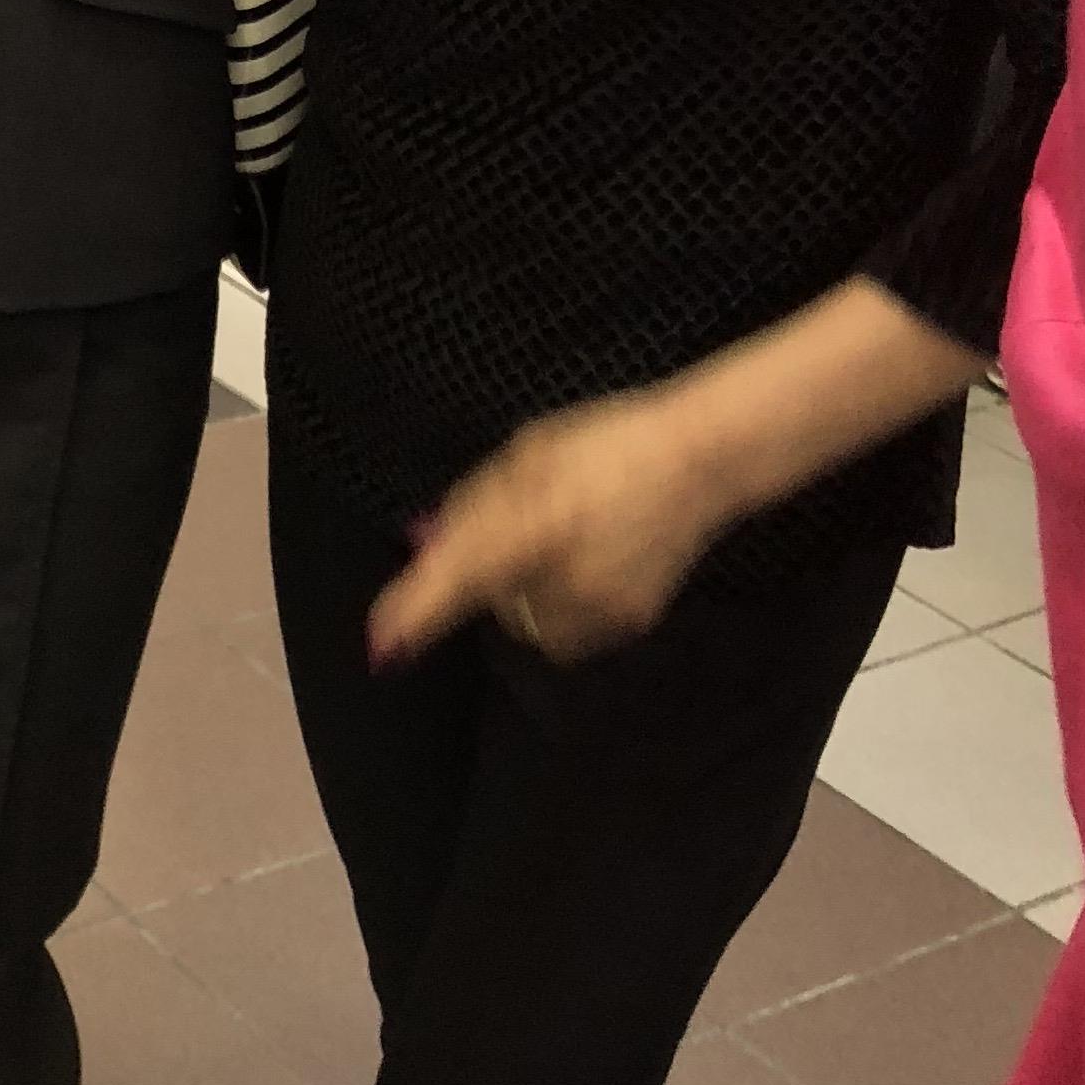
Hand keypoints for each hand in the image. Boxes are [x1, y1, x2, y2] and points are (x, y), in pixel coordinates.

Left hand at [369, 387, 733, 665]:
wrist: (702, 462)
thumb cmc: (608, 442)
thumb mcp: (530, 452)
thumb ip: (476, 502)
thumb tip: (428, 545)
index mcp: (542, 521)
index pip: (467, 575)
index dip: (422, 609)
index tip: (382, 642)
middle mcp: (572, 576)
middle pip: (494, 600)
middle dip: (491, 574)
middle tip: (523, 526)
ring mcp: (603, 608)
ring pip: (528, 620)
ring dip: (524, 590)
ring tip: (563, 538)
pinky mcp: (628, 624)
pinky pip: (564, 627)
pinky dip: (559, 600)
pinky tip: (588, 558)